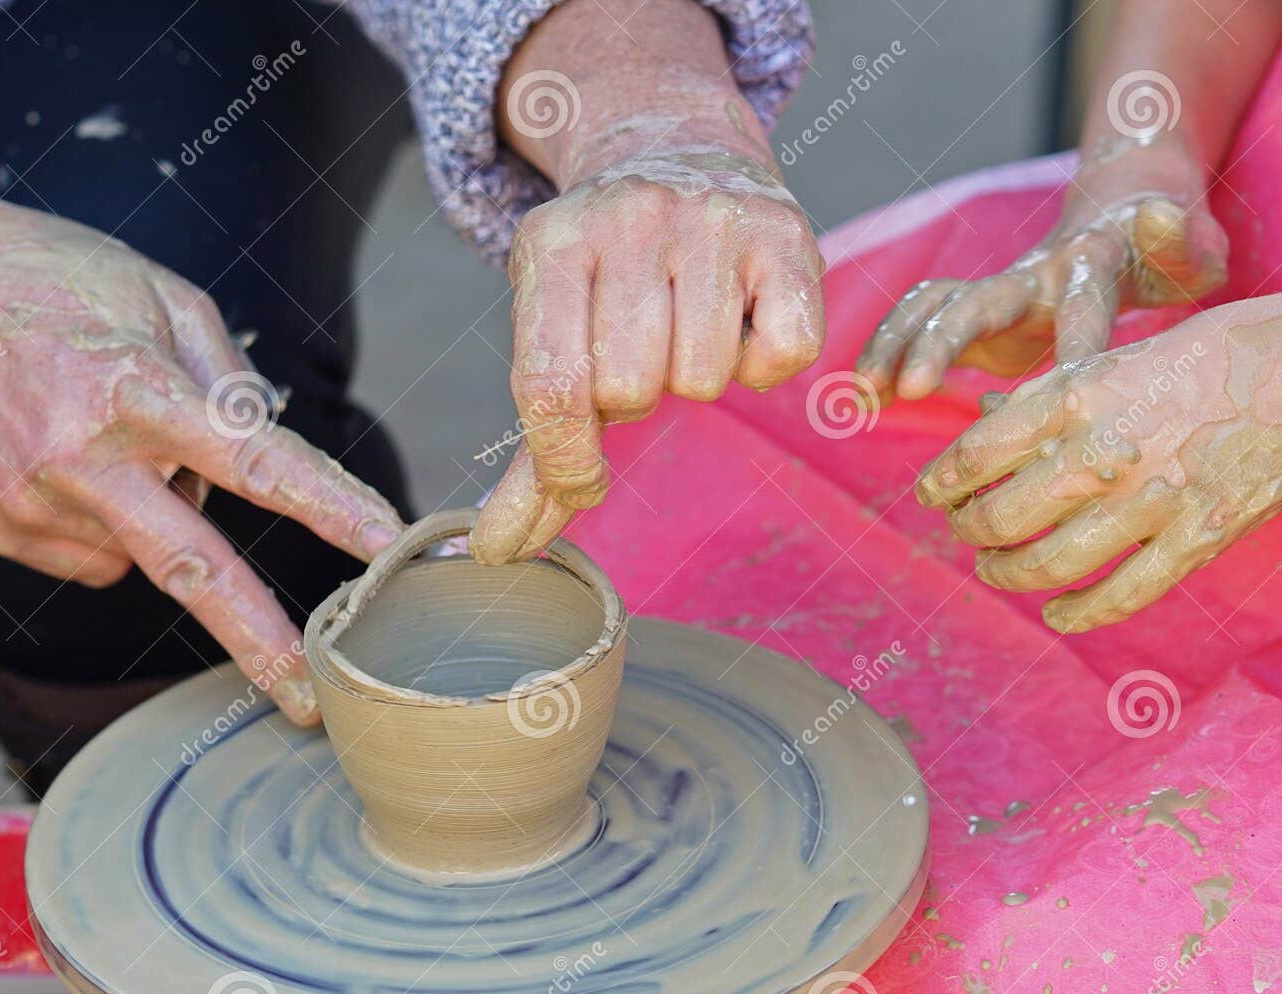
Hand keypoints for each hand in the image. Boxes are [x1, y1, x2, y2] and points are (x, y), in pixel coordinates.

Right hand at [0, 171, 404, 721]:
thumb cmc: (60, 280)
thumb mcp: (167, 298)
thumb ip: (232, 383)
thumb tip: (275, 461)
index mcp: (137, 390)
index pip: (259, 462)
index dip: (332, 509)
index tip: (389, 545)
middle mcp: (81, 456)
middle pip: (194, 569)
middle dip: (259, 641)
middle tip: (308, 702)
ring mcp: (34, 501)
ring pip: (149, 554)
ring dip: (167, 515)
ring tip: (117, 437)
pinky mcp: (1, 529)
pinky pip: (100, 557)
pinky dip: (115, 523)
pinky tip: (79, 466)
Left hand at [469, 147, 823, 562]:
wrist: (680, 155)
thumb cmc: (606, 278)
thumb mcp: (552, 338)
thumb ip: (531, 456)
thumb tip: (497, 551)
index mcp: (550, 245)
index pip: (551, 384)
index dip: (566, 460)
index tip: (583, 480)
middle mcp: (626, 220)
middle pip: (632, 388)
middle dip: (637, 396)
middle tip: (643, 353)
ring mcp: (708, 220)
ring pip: (705, 376)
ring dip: (700, 376)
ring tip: (691, 327)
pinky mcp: (783, 234)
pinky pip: (782, 356)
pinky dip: (766, 366)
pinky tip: (745, 323)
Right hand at [858, 138, 1227, 399]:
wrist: (1123, 214)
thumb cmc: (1169, 250)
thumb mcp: (1195, 248)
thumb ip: (1184, 241)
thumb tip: (1157, 218)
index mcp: (1092, 267)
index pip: (1082, 310)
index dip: (1071, 351)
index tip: (1058, 400)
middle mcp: (1033, 275)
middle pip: (979, 300)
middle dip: (943, 341)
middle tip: (913, 386)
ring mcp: (999, 292)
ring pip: (934, 307)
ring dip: (895, 346)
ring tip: (862, 394)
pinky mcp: (978, 313)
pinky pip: (920, 323)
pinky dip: (887, 352)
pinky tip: (860, 394)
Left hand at [916, 288, 1281, 630]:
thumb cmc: (1210, 353)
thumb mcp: (1115, 357)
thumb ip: (1045, 395)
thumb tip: (982, 419)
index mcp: (1075, 398)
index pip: (972, 456)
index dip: (938, 485)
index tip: (931, 496)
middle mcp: (1102, 452)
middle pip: (998, 518)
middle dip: (969, 533)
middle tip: (966, 534)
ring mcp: (1151, 502)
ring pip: (1047, 565)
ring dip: (1008, 576)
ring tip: (996, 572)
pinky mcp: (1197, 540)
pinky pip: (1120, 596)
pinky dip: (1077, 613)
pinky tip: (1057, 613)